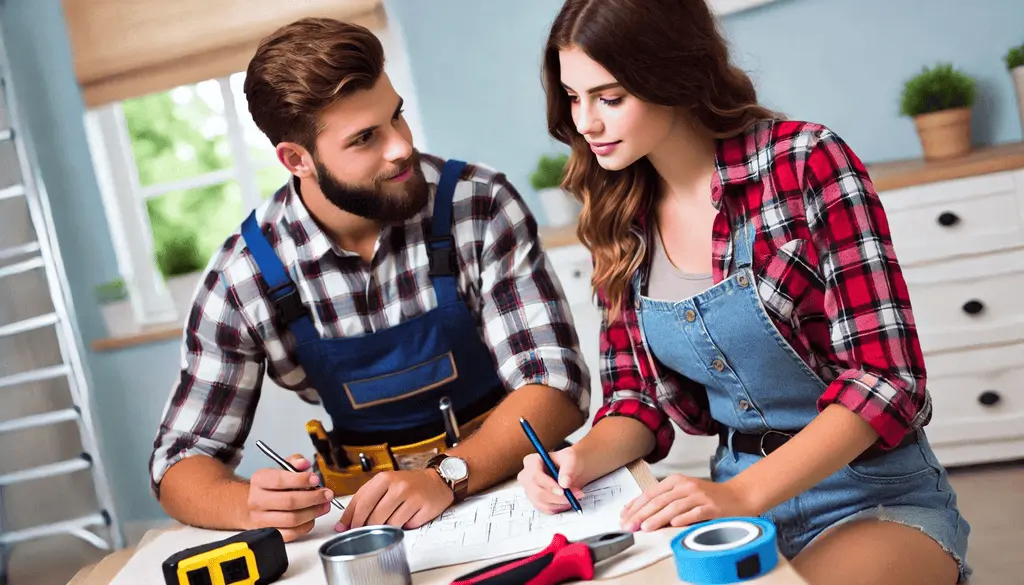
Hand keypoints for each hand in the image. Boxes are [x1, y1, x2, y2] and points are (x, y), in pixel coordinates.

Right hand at [246, 454, 333, 541]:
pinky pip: (290, 534)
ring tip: (324, 505)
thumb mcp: (280, 468)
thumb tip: (304, 463)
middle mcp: (257, 500)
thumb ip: (294, 462)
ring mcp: (261, 519)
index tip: (316, 479)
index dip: (301, 480)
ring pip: (292, 519)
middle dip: (313, 498)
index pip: (280, 480)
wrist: (254, 504)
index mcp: (260, 480)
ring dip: (313, 512)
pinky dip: (305, 526)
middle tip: (327, 494)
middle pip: (289, 502)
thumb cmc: (271, 486)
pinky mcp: (268, 533)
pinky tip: (312, 517)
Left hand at [336, 469, 453, 531]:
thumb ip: (363, 500)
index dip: (351, 519)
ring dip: (386, 528)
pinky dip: (403, 526)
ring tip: (391, 519)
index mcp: (384, 478)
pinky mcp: (423, 508)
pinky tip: (406, 517)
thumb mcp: (383, 485)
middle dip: (367, 528)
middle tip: (367, 530)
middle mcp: (398, 486)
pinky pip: (406, 526)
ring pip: (389, 524)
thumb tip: (344, 523)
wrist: (435, 481)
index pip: (361, 503)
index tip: (345, 528)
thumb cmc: (406, 484)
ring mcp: (411, 497)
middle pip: (373, 517)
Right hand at [516, 447, 585, 514]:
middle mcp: (526, 477)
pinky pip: (545, 509)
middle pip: (537, 492)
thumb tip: (564, 484)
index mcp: (531, 462)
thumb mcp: (571, 459)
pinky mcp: (535, 501)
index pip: (535, 476)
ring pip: (541, 503)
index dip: (548, 485)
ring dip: (560, 503)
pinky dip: (558, 507)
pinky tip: (567, 501)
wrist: (571, 469)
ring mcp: (530, 490)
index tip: (563, 491)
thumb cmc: (569, 461)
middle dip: (557, 497)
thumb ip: (568, 470)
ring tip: (574, 497)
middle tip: (574, 496)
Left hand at [619, 475, 754, 531]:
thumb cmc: (709, 497)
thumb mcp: (684, 493)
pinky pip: (695, 513)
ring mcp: (699, 496)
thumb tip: (640, 514)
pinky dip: (683, 518)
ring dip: (658, 518)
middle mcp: (686, 486)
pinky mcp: (712, 507)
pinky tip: (673, 524)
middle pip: (659, 500)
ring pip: (674, 507)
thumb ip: (665, 501)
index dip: (635, 505)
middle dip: (641, 514)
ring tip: (646, 527)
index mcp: (676, 481)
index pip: (650, 493)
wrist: (739, 496)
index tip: (624, 516)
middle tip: (629, 525)